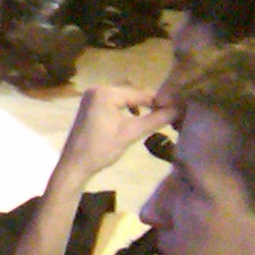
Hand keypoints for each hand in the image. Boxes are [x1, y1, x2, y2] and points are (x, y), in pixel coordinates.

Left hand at [53, 84, 174, 187]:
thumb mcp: (131, 133)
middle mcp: (97, 88)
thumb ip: (156, 119)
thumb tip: (179, 109)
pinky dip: (126, 108)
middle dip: (150, 103)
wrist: (74, 165)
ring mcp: (91, 96)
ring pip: (124, 97)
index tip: (179, 108)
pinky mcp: (90, 105)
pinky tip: (136, 117)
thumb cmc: (101, 149)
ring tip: (157, 115)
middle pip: (132, 93)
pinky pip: (114, 102)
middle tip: (170, 112)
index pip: (140, 93)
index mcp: (105, 93)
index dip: (160, 101)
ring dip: (139, 105)